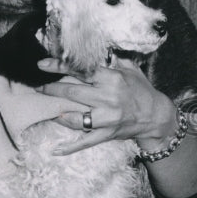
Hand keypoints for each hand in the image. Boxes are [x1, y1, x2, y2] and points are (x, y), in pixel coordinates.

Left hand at [36, 55, 176, 154]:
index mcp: (112, 79)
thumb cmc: (142, 90)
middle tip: (39, 88)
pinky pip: (85, 142)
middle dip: (52, 89)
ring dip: (58, 114)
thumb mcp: (131, 69)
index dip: (59, 66)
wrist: (156, 116)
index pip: (81, 70)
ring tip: (48, 109)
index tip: (41, 65)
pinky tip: (56, 150)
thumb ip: (113, 59)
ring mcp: (107, 118)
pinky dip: (70, 147)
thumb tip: (96, 47)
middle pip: (72, 92)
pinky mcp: (107, 134)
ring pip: (75, 117)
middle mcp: (108, 98)